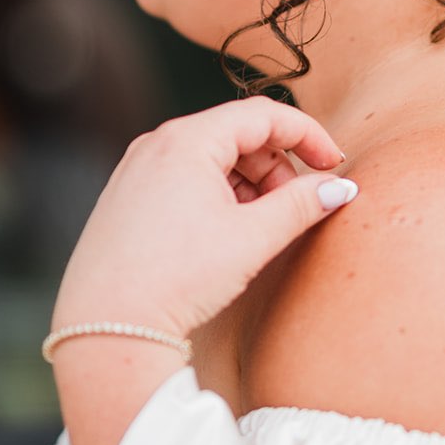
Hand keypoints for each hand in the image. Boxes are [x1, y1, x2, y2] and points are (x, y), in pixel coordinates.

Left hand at [50, 95, 355, 342]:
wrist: (106, 328)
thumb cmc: (176, 279)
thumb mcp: (252, 239)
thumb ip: (301, 204)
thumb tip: (338, 188)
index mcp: (186, 140)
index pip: (264, 115)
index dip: (308, 135)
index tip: (333, 165)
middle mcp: (156, 144)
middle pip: (237, 134)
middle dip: (276, 167)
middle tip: (295, 208)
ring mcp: (137, 170)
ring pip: (212, 158)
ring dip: (249, 184)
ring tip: (261, 227)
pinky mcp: (127, 197)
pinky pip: (185, 178)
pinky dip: (218, 195)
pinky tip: (227, 234)